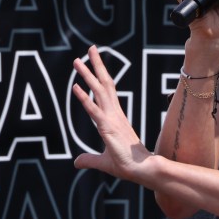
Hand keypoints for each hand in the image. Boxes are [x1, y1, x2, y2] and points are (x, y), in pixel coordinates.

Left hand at [72, 45, 151, 179]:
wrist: (143, 170)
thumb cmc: (128, 164)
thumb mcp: (103, 161)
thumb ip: (89, 159)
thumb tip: (76, 162)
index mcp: (115, 118)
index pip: (106, 92)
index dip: (99, 76)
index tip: (93, 62)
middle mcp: (114, 114)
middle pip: (105, 84)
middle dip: (97, 65)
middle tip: (90, 49)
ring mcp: (111, 119)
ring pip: (99, 91)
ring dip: (88, 75)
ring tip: (77, 61)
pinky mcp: (108, 128)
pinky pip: (94, 110)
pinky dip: (84, 98)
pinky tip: (75, 87)